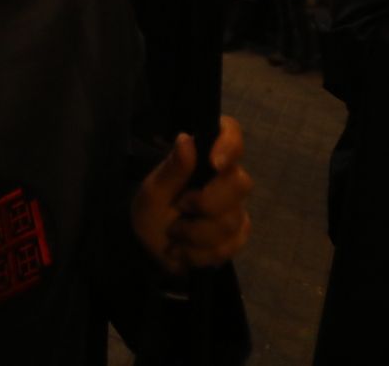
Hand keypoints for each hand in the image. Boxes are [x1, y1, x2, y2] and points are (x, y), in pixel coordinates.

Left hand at [131, 117, 252, 275]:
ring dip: (194, 233)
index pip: (230, 134)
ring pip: (231, 221)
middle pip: (240, 184)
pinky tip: (184, 250)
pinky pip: (227, 247)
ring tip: (174, 233)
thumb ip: (172, 169)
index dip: (229, 145)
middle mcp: (225, 179)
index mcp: (204, 157)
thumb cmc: (151, 211)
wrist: (148, 249)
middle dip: (206, 203)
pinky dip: (199, 253)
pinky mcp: (236, 236)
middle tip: (180, 206)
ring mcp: (235, 209)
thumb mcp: (153, 191)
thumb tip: (186, 139)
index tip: (214, 163)